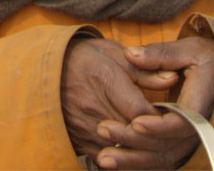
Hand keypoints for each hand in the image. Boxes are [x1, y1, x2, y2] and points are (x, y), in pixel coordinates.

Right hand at [61, 38, 178, 164]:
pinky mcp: (77, 142)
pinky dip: (122, 156)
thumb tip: (172, 79)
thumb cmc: (82, 58)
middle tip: (166, 134)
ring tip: (151, 143)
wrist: (41, 69)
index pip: (142, 112)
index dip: (160, 119)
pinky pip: (108, 159)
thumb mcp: (110, 53)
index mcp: (103, 78)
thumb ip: (143, 70)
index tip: (169, 116)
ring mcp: (83, 127)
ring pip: (123, 151)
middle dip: (155, 138)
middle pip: (135, 136)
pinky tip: (130, 148)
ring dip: (140, 151)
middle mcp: (92, 106)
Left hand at [92, 37, 213, 169]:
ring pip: (162, 157)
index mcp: (202, 104)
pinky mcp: (180, 142)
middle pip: (167, 145)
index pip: (182, 124)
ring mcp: (190, 139)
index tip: (135, 123)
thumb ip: (160, 53)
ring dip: (132, 160)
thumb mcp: (188, 50)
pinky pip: (161, 158)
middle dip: (134, 142)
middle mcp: (198, 128)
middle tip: (102, 130)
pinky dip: (138, 162)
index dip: (159, 127)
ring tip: (102, 159)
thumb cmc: (206, 58)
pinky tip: (115, 162)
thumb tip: (130, 55)